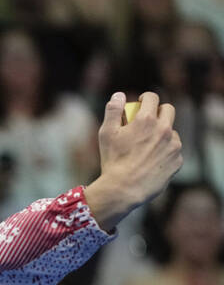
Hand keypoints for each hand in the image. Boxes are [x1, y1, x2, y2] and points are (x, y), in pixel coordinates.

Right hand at [85, 91, 181, 229]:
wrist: (124, 189)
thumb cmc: (113, 161)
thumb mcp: (106, 134)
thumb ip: (113, 111)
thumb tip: (118, 95)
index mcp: (147, 120)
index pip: (152, 98)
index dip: (145, 98)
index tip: (140, 103)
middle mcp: (164, 130)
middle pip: (168, 110)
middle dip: (159, 111)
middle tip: (148, 120)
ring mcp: (174, 145)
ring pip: (172, 132)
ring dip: (162, 134)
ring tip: (147, 146)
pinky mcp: (178, 161)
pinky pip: (174, 151)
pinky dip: (165, 152)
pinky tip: (152, 161)